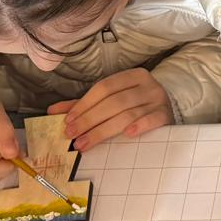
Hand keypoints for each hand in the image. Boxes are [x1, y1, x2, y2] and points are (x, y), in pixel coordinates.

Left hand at [48, 67, 173, 149]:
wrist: (167, 113)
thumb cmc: (136, 107)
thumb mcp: (111, 101)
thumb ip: (85, 105)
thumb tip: (53, 111)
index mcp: (132, 76)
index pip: (104, 87)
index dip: (84, 104)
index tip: (67, 121)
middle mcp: (147, 85)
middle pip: (113, 102)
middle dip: (89, 119)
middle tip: (71, 135)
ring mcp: (158, 99)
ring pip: (127, 113)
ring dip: (102, 130)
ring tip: (84, 143)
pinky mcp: (166, 115)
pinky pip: (151, 120)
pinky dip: (139, 126)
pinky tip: (127, 135)